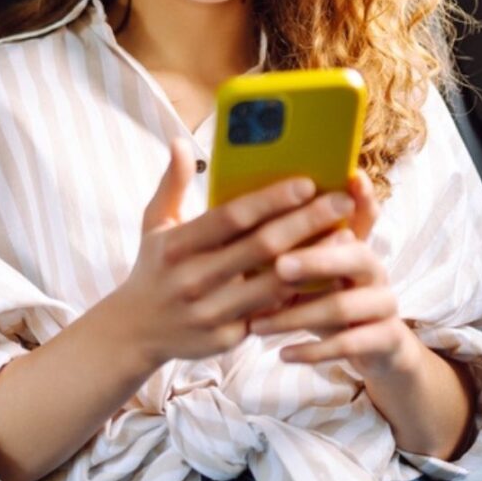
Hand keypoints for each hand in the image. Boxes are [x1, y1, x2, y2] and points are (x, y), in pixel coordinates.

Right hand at [101, 138, 356, 368]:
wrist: (135, 331)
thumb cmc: (153, 267)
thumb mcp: (154, 224)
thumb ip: (171, 184)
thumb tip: (180, 142)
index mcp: (176, 246)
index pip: (231, 218)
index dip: (271, 200)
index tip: (306, 183)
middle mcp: (193, 279)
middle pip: (261, 247)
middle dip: (306, 221)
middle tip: (340, 201)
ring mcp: (211, 311)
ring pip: (275, 283)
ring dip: (314, 258)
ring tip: (346, 235)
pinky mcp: (227, 338)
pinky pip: (272, 313)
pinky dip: (301, 294)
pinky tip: (328, 274)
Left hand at [248, 171, 421, 378]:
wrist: (369, 346)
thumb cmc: (322, 298)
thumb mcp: (308, 269)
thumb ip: (284, 241)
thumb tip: (241, 213)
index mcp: (354, 242)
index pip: (360, 213)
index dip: (360, 197)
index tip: (349, 179)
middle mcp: (373, 267)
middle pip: (355, 254)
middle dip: (316, 259)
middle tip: (279, 266)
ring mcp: (384, 303)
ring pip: (344, 305)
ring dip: (297, 316)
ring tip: (258, 325)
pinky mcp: (386, 338)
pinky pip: (351, 344)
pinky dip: (314, 350)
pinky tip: (284, 354)